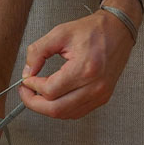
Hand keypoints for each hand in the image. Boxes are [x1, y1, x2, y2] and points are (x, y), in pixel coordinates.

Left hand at [19, 10, 134, 118]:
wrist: (118, 30)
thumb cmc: (93, 30)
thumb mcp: (60, 33)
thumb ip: (38, 52)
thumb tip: (27, 72)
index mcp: (85, 69)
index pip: (50, 90)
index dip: (32, 87)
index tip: (26, 80)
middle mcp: (95, 86)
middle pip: (56, 109)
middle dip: (34, 103)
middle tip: (25, 92)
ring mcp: (100, 94)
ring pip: (66, 114)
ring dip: (47, 107)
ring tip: (37, 94)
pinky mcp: (102, 98)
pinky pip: (77, 112)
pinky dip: (61, 108)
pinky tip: (53, 97)